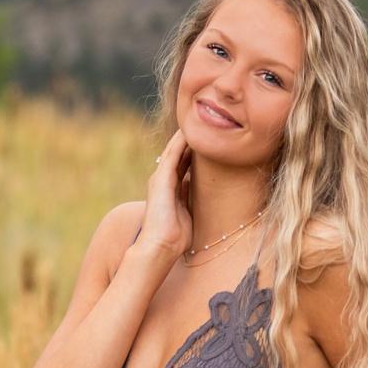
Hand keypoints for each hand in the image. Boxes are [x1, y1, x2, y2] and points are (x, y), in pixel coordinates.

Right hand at [135, 131, 192, 261]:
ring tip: (196, 121)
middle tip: (201, 123)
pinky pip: (173, 154)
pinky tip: (189, 131)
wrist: (161, 247)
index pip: (182, 165)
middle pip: (177, 154)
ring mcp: (160, 179)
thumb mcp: (185, 212)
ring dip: (184, 137)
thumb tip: (192, 184)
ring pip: (174, 151)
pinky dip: (181, 142)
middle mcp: (162, 181)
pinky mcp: (161, 179)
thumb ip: (187, 197)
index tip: (206, 140)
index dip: (192, 152)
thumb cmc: (175, 237)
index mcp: (169, 189)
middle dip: (188, 141)